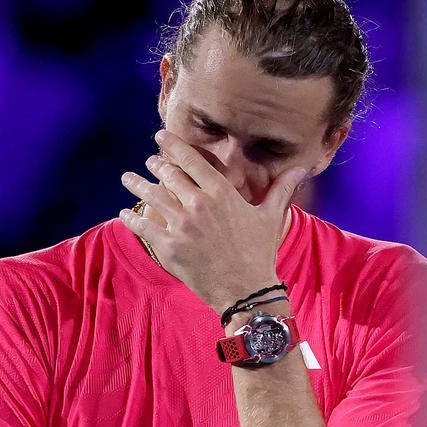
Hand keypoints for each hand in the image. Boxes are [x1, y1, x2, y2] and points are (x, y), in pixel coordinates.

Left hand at [119, 129, 305, 312]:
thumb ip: (281, 188)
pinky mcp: (168, 247)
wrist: (246, 289)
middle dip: (155, 164)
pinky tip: (124, 213)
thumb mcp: (271, 216)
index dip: (173, 145)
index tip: (161, 137)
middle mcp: (198, 205)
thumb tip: (302, 169)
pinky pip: (143, 226)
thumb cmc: (259, 251)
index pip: (191, 160)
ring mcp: (181, 226)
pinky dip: (131, 218)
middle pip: (168, 175)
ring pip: (152, 196)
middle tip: (148, 161)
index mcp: (222, 193)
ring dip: (136, 184)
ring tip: (127, 178)